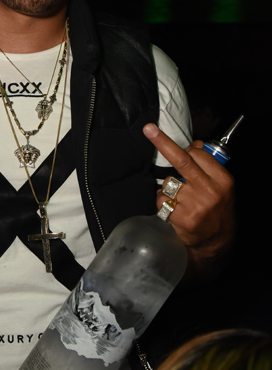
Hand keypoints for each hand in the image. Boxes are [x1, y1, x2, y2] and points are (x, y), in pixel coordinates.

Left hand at [143, 123, 234, 266]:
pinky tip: (175, 209)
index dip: (186, 149)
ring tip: (180, 198)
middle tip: (148, 129)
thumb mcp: (221, 185)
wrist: (217, 240)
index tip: (176, 143)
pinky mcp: (180, 217)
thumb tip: (194, 144)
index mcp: (221, 180)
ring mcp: (194, 205)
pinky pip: (161, 200)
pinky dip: (164, 202)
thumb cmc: (217, 207)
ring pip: (168, 183)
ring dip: (168, 188)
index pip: (198, 154)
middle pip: (181, 160)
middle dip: (163, 142)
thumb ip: (208, 165)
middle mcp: (209, 191)